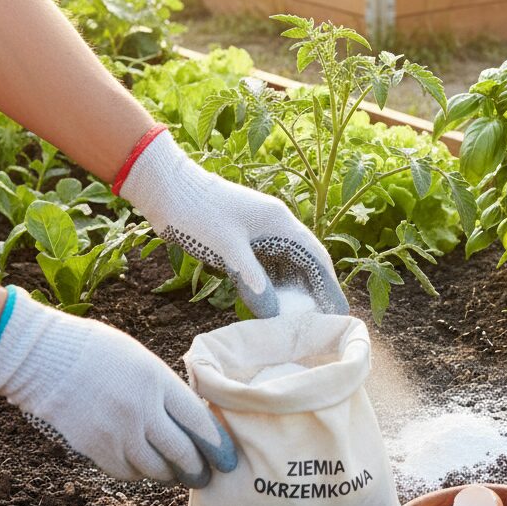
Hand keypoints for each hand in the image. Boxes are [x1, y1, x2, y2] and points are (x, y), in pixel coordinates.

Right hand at [0, 288, 236, 485]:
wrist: (49, 357)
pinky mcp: (94, 447)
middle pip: (181, 452)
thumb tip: (191, 418)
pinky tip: (144, 470)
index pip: (200, 423)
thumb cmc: (102, 353)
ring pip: (155, 468)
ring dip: (169, 475)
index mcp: (160, 383)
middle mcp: (143, 411)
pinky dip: (139, 473)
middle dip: (198, 470)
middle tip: (205, 478)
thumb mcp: (146, 364)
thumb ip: (168, 391)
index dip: (218, 447)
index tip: (229, 461)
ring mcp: (117, 431)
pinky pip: (126, 471)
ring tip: (177, 476)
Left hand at [119, 130, 347, 317]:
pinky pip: (268, 263)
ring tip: (301, 315)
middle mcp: (277, 225)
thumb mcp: (226, 246)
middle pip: (306, 260)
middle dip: (317, 288)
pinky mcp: (245, 237)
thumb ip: (252, 276)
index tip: (338, 309)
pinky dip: (274, 283)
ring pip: (287, 263)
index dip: (329, 284)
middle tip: (324, 318)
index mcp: (280, 221)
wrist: (167, 187)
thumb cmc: (198, 211)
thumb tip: (273, 310)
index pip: (316, 256)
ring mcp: (261, 230)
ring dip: (295, 287)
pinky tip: (273, 302)